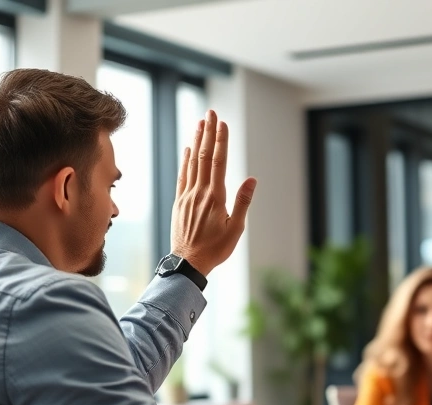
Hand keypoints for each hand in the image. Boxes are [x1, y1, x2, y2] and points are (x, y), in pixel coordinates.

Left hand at [172, 110, 256, 275]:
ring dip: (196, 141)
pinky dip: (185, 160)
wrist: (188, 263)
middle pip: (204, 156)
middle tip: (211, 113)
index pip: (219, 162)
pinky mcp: (180, 202)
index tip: (222, 123)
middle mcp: (199, 192)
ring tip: (200, 123)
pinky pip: (183, 175)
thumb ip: (243, 202)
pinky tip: (187, 149)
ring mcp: (187, 196)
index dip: (221, 141)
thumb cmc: (215, 249)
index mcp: (215, 197)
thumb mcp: (236, 229)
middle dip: (208, 133)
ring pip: (192, 162)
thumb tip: (252, 179)